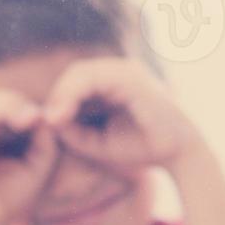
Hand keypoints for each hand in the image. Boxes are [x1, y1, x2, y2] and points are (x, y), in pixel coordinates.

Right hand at [0, 87, 59, 224]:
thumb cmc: (11, 200)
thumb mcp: (37, 165)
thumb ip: (44, 139)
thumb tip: (43, 112)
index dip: (19, 105)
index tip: (46, 115)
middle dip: (15, 102)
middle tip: (40, 113)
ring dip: (10, 103)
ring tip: (33, 116)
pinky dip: (2, 110)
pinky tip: (24, 119)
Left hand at [43, 58, 203, 173]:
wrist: (178, 153)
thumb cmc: (140, 148)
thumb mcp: (96, 143)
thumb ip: (71, 132)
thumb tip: (47, 118)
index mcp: (113, 83)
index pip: (77, 81)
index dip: (58, 99)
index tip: (46, 124)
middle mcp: (120, 71)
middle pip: (77, 73)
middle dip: (58, 96)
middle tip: (47, 122)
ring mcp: (127, 71)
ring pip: (82, 72)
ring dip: (63, 95)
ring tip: (54, 119)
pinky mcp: (131, 78)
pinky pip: (95, 77)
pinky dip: (74, 93)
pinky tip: (64, 114)